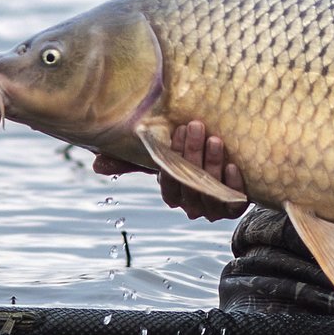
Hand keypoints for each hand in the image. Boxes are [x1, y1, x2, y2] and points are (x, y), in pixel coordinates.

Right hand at [93, 120, 246, 220]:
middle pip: (189, 185)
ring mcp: (215, 207)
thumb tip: (96, 164)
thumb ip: (133, 158)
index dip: (170, 162)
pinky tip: (232, 165)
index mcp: (174, 194)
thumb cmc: (192, 160)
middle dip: (191, 155)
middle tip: (195, 126)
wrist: (236, 164)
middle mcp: (193, 205)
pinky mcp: (236, 206)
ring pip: (210, 193)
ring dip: (211, 166)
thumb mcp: (164, 156)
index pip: (168, 184)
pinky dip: (233, 184)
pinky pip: (234, 203)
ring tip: (215, 140)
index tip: (175, 131)